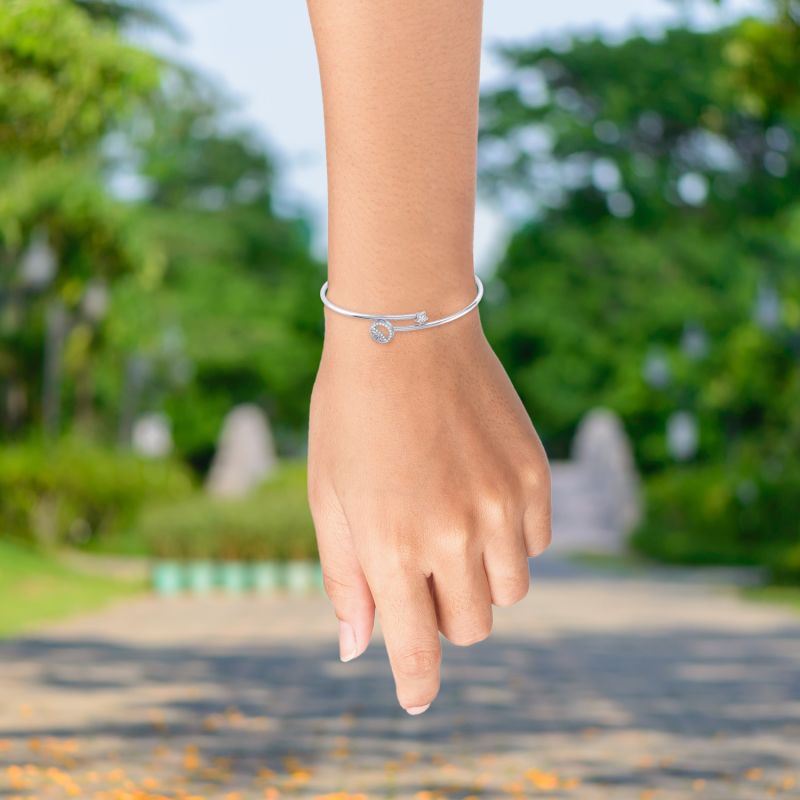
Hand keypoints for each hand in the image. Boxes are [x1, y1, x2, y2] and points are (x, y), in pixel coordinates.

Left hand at [307, 312, 550, 712]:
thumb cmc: (351, 415)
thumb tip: (355, 648)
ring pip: (510, 591)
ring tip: (453, 528)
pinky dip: (510, 539)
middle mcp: (454, 536)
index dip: (416, 684)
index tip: (415, 699)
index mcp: (392, 546)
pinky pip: (536, 543)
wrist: (406, 333)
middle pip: (468, 627)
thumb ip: (346, 580)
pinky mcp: (535, 478)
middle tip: (422, 574)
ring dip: (480, 580)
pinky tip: (481, 496)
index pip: (416, 649)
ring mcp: (502, 506)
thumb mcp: (330, 498)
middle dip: (443, 617)